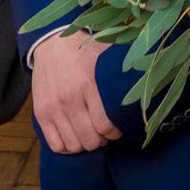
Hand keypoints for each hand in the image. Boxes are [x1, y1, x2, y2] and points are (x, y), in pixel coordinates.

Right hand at [31, 31, 120, 153]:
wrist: (51, 43)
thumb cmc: (83, 52)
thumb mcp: (104, 55)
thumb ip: (124, 68)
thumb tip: (148, 74)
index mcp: (88, 83)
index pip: (105, 125)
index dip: (114, 132)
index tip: (116, 128)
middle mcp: (69, 97)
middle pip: (90, 139)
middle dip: (101, 140)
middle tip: (103, 132)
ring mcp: (53, 107)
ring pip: (73, 145)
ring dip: (84, 143)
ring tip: (88, 133)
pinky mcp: (41, 113)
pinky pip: (55, 144)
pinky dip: (66, 146)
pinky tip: (73, 135)